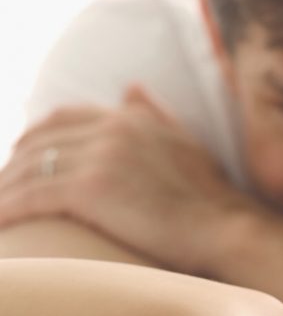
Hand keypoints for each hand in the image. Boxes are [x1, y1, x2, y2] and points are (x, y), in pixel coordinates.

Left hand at [0, 85, 248, 272]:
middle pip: (40, 141)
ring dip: (5, 187)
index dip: (33, 137)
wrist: (227, 228)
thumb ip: (156, 115)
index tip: (19, 158)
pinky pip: (33, 194)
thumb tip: (130, 88)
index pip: (64, 118)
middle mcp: (113, 128)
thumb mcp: (186, 144)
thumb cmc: (212, 198)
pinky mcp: (91, 188)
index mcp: (131, 119)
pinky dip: (9, 208)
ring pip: (30, 167)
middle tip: (2, 186)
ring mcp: (101, 155)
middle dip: (12, 164)